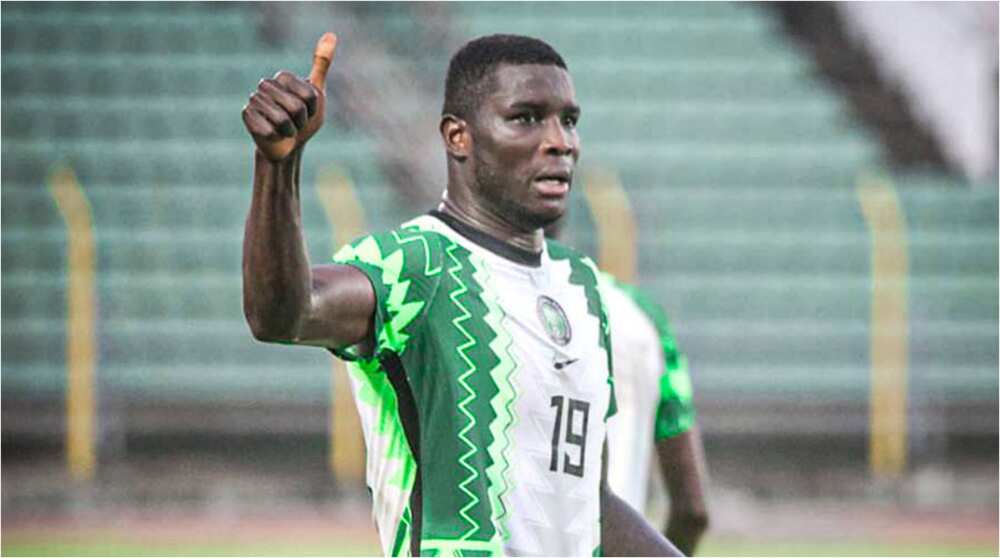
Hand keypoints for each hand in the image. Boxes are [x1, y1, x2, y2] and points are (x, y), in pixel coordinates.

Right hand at [242, 32, 337, 160]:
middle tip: (295, 122)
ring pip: (282, 120)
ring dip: (290, 131)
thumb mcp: (317, 93)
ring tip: (285, 129)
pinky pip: (269, 131)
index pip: (308, 95)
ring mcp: (254, 100)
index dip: (313, 108)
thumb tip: (331, 34)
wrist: (288, 146)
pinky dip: (277, 137)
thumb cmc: (304, 120)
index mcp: (283, 77)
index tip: (308, 111)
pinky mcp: (246, 116)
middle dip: (301, 120)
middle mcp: (265, 85)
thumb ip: (321, 64)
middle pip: (296, 106)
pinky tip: (273, 135)